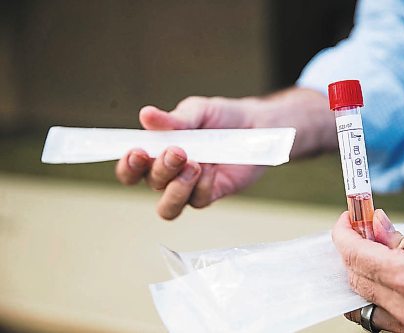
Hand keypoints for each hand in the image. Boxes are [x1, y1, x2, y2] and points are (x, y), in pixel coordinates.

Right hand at [115, 88, 331, 219]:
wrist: (256, 125)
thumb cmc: (222, 117)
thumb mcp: (198, 111)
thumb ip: (174, 119)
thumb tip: (146, 115)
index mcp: (157, 152)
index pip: (131, 169)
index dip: (128, 167)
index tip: (136, 152)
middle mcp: (169, 174)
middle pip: (150, 184)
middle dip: (160, 169)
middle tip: (178, 151)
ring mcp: (189, 187)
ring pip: (168, 206)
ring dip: (177, 188)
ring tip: (195, 164)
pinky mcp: (211, 194)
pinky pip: (198, 201)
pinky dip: (202, 186)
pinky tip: (212, 168)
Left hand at [332, 209, 403, 331]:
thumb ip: (398, 238)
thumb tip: (373, 225)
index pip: (356, 256)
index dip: (343, 234)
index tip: (345, 222)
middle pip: (355, 279)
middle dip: (350, 252)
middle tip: (356, 233)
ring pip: (362, 304)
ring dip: (358, 276)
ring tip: (368, 255)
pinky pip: (379, 319)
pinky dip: (372, 298)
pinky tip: (379, 280)